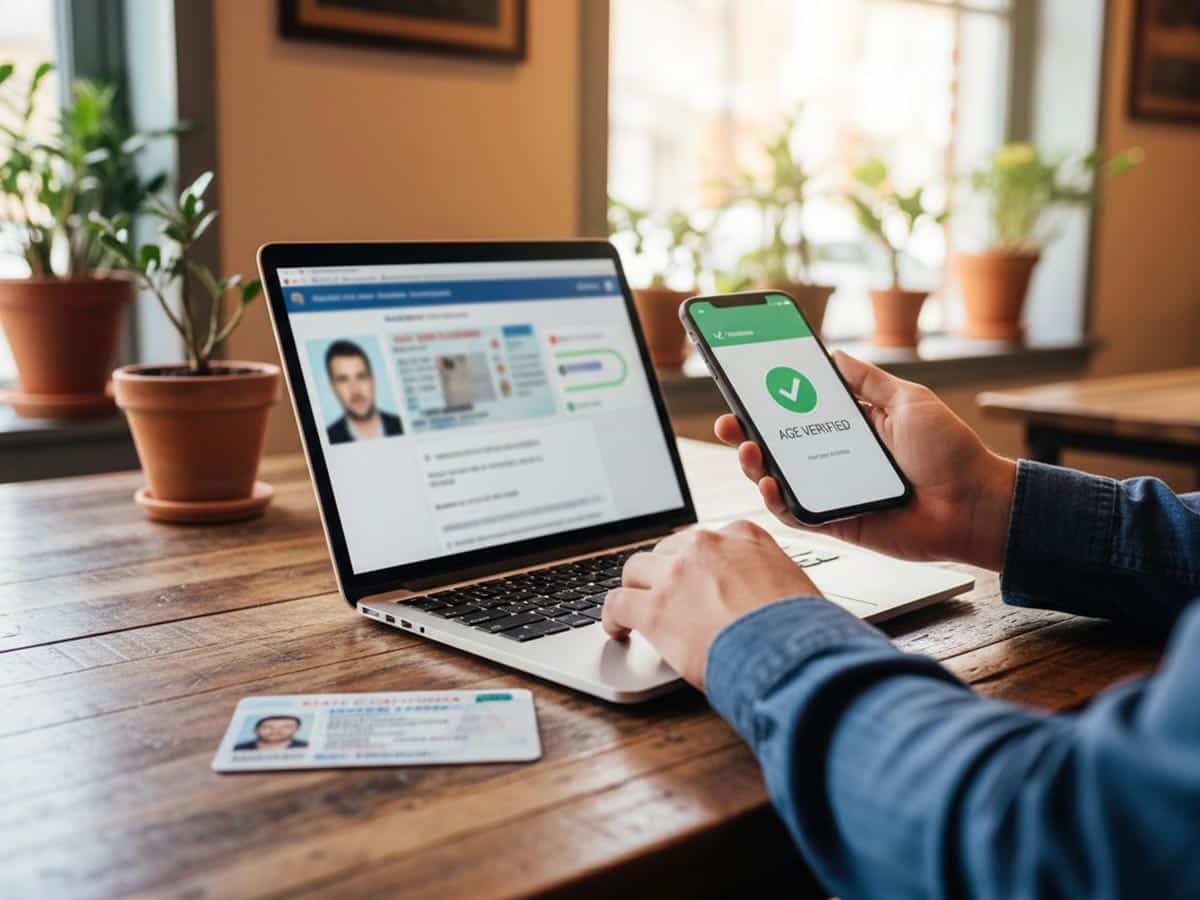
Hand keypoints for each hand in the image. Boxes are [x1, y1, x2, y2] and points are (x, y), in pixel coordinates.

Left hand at [602, 520, 819, 688]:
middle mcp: (706, 545)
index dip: (694, 563)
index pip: (706, 540)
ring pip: (636, 570)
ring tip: (633, 609)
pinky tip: (617, 629)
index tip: (692, 577)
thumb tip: (765, 600)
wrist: (791, 651)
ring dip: (635, 589)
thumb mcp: (793, 583)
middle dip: (663, 573)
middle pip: (667, 550)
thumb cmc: (801, 628)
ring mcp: (676, 573)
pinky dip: (613, 616)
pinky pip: (617, 602)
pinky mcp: (655, 606)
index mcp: (743, 535)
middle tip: (664, 596)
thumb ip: (768, 577)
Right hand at [714, 350, 1016, 570]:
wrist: (975, 504)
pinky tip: (769, 485)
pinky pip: (796, 514)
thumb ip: (868, 380)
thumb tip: (834, 354)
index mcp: (851, 427)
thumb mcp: (909, 401)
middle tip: (729, 422)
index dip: (768, 401)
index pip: (798, 411)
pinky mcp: (837, 522)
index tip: (743, 386)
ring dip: (755, 465)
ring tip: (749, 450)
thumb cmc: (952, 452)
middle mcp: (835, 458)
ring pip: (779, 479)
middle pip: (779, 445)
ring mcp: (833, 491)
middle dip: (747, 433)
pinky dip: (776, 501)